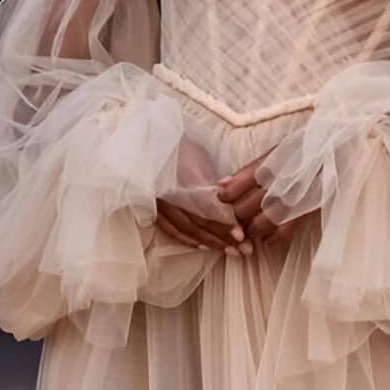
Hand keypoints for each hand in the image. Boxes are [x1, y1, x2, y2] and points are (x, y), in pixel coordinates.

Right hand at [154, 135, 251, 255]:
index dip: (223, 223)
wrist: (148, 140)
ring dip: (207, 241)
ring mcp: (158, 202)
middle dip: (220, 237)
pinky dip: (186, 238)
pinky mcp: (152, 206)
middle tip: (241, 249)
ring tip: (227, 250)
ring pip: (185, 228)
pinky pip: (169, 228)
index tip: (240, 234)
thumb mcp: (198, 157)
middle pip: (197, 222)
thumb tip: (228, 192)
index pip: (206, 209)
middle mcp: (168, 194)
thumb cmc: (177, 145)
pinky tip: (201, 245)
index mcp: (182, 180)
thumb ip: (211, 180)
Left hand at [215, 152, 315, 246]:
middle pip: (245, 209)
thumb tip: (221, 185)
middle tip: (234, 217)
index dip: (226, 197)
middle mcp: (277, 184)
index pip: (236, 188)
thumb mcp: (273, 153)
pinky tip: (267, 237)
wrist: (334, 149)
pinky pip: (283, 232)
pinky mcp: (305, 211)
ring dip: (252, 229)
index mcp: (268, 166)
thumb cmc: (302, 150)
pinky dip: (272, 238)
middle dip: (236, 215)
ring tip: (249, 227)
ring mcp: (292, 200)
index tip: (222, 199)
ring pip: (261, 223)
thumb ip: (248, 170)